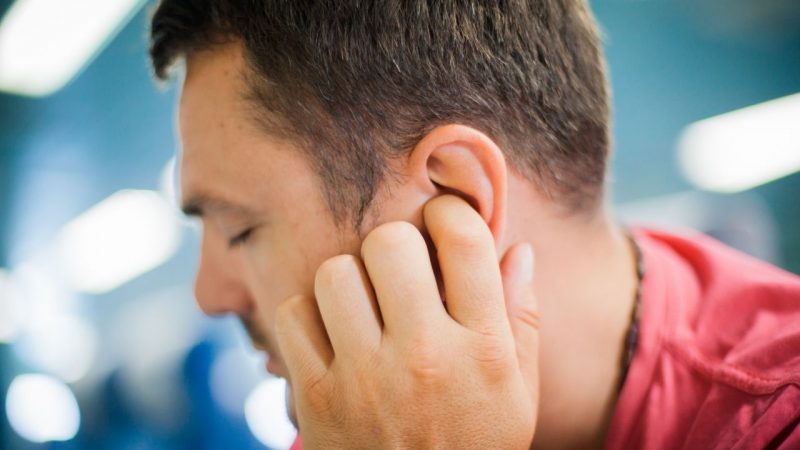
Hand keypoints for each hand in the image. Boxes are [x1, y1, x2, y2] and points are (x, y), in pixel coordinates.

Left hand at [275, 195, 539, 448]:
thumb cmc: (474, 446)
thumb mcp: (518, 393)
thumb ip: (521, 319)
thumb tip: (519, 249)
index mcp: (482, 349)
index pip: (465, 239)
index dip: (450, 212)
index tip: (442, 222)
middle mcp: (424, 357)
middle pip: (390, 242)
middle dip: (395, 245)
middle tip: (399, 270)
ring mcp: (364, 378)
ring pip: (336, 272)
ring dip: (349, 279)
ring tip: (363, 305)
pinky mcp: (315, 396)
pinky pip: (293, 313)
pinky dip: (307, 314)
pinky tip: (332, 334)